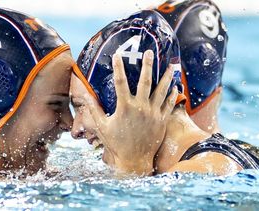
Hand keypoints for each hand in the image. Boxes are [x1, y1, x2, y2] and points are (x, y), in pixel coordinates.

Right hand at [85, 50, 177, 174]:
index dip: (118, 67)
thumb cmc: (116, 143)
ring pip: (162, 91)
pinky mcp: (162, 121)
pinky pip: (169, 104)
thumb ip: (93, 109)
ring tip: (171, 66)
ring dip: (166, 77)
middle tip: (149, 52)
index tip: (117, 55)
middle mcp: (141, 108)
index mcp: (125, 107)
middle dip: (147, 65)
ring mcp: (153, 114)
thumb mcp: (101, 126)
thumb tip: (84, 96)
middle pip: (145, 81)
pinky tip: (174, 86)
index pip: (120, 82)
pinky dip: (172, 94)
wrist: (134, 160)